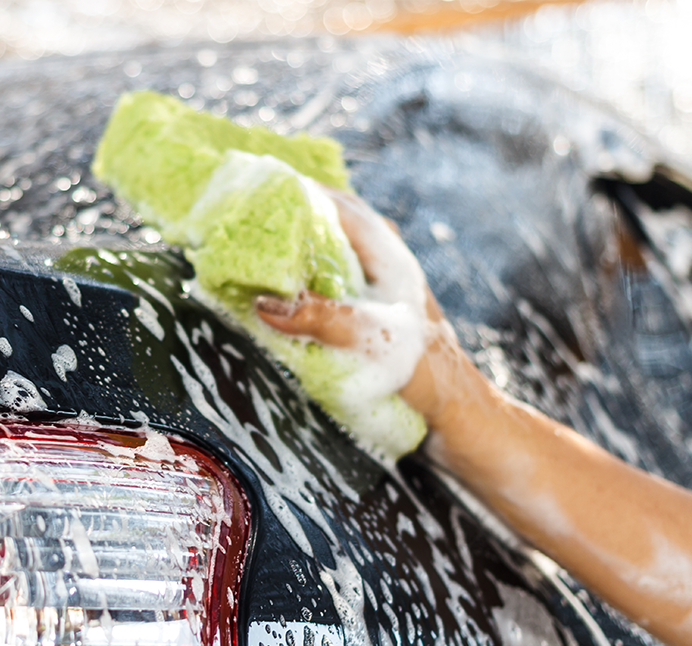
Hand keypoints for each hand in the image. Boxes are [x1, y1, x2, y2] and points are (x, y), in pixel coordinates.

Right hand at [255, 188, 490, 447]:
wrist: (455, 411)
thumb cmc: (424, 371)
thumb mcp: (371, 340)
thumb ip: (321, 318)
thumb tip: (262, 303)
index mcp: (386, 249)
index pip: (330, 202)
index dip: (288, 191)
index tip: (246, 189)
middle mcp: (380, 256)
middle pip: (325, 217)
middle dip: (283, 214)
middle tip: (237, 217)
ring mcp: (375, 280)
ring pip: (326, 245)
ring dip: (290, 244)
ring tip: (246, 247)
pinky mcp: (369, 307)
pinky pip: (327, 275)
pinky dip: (299, 273)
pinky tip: (275, 289)